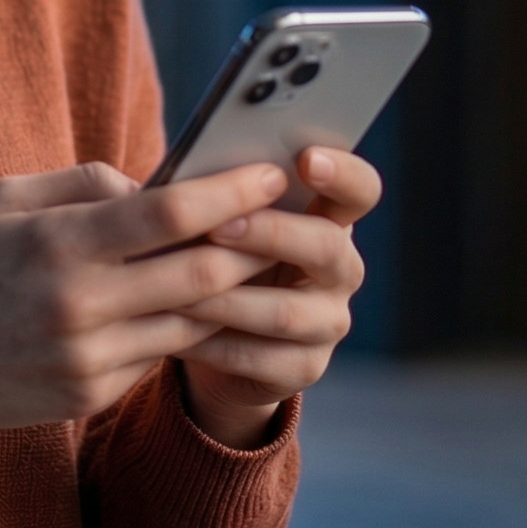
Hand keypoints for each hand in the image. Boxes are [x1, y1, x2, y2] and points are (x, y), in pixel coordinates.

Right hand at [0, 160, 291, 458]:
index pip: (168, 213)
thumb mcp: (2, 200)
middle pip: (202, 271)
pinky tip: (204, 304)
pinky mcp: (92, 395)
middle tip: (289, 218)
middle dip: (256, 242)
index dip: (230, 190)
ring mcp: (88, 359)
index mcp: (55, 244)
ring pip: (194, 321)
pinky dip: (188, 327)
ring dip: (235, 291)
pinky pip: (161, 355)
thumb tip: (157, 183)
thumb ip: (83, 184)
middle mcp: (78, 306)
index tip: (270, 173)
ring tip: (264, 259)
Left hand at [178, 146, 378, 447]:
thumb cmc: (215, 252)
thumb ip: (213, 192)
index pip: (360, 189)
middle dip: (272, 234)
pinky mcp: (304, 368)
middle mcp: (341, 269)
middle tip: (217, 226)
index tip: (306, 159)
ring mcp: (328, 322)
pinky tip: (172, 330)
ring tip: (175, 286)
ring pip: (286, 311)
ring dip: (226, 297)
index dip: (343, 173)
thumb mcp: (218, 217)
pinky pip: (258, 356)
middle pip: (328, 246)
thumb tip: (166, 178)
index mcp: (329, 217)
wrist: (216, 335)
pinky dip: (211, 342)